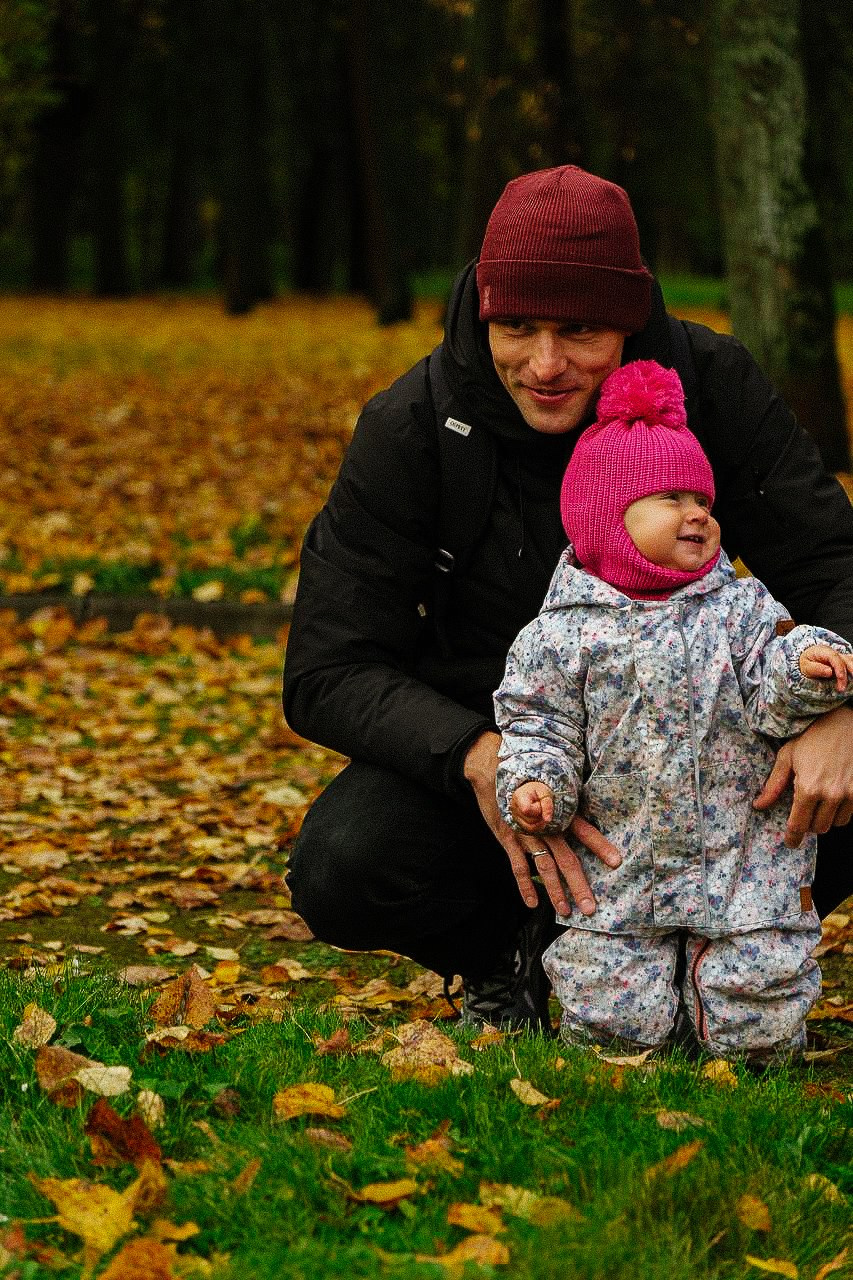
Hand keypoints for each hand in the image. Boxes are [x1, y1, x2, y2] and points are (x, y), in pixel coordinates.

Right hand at [463, 731, 620, 914]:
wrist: (490, 770)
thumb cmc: (525, 778)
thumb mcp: (548, 785)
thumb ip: (565, 802)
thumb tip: (584, 813)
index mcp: (558, 811)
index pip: (584, 830)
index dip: (600, 846)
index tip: (616, 862)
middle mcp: (545, 825)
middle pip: (566, 859)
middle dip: (579, 885)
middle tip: (590, 907)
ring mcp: (526, 834)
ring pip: (544, 867)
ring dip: (555, 891)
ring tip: (565, 910)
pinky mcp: (509, 839)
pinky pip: (518, 867)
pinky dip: (525, 886)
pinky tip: (532, 903)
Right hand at [510, 781, 553, 830]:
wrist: (530, 791)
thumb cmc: (537, 791)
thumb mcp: (545, 793)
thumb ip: (547, 805)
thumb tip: (548, 820)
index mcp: (519, 796)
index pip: (526, 810)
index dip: (538, 810)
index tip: (541, 803)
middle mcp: (514, 808)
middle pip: (530, 820)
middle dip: (540, 814)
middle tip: (541, 805)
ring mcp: (515, 817)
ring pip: (530, 827)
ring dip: (540, 821)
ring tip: (541, 811)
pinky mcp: (519, 823)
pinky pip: (530, 830)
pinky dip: (538, 825)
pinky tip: (540, 818)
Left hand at [753, 705, 852, 846]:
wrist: (843, 723)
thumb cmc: (812, 737)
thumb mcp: (787, 757)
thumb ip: (774, 785)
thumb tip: (759, 806)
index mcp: (808, 788)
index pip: (799, 825)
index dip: (793, 838)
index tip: (791, 843)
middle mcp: (831, 795)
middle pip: (820, 827)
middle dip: (810, 824)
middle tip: (805, 811)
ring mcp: (851, 794)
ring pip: (837, 823)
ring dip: (827, 817)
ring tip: (821, 800)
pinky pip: (852, 814)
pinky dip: (842, 810)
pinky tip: (836, 796)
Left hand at [799, 644, 852, 690]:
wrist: (807, 658)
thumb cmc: (806, 662)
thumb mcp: (806, 666)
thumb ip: (817, 669)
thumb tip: (829, 672)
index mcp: (823, 651)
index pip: (834, 657)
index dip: (839, 667)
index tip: (840, 677)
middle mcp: (834, 653)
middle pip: (845, 660)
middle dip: (849, 672)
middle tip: (843, 687)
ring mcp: (840, 657)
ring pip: (850, 662)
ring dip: (852, 672)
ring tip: (850, 684)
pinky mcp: (843, 663)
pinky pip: (850, 664)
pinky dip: (851, 670)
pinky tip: (851, 678)